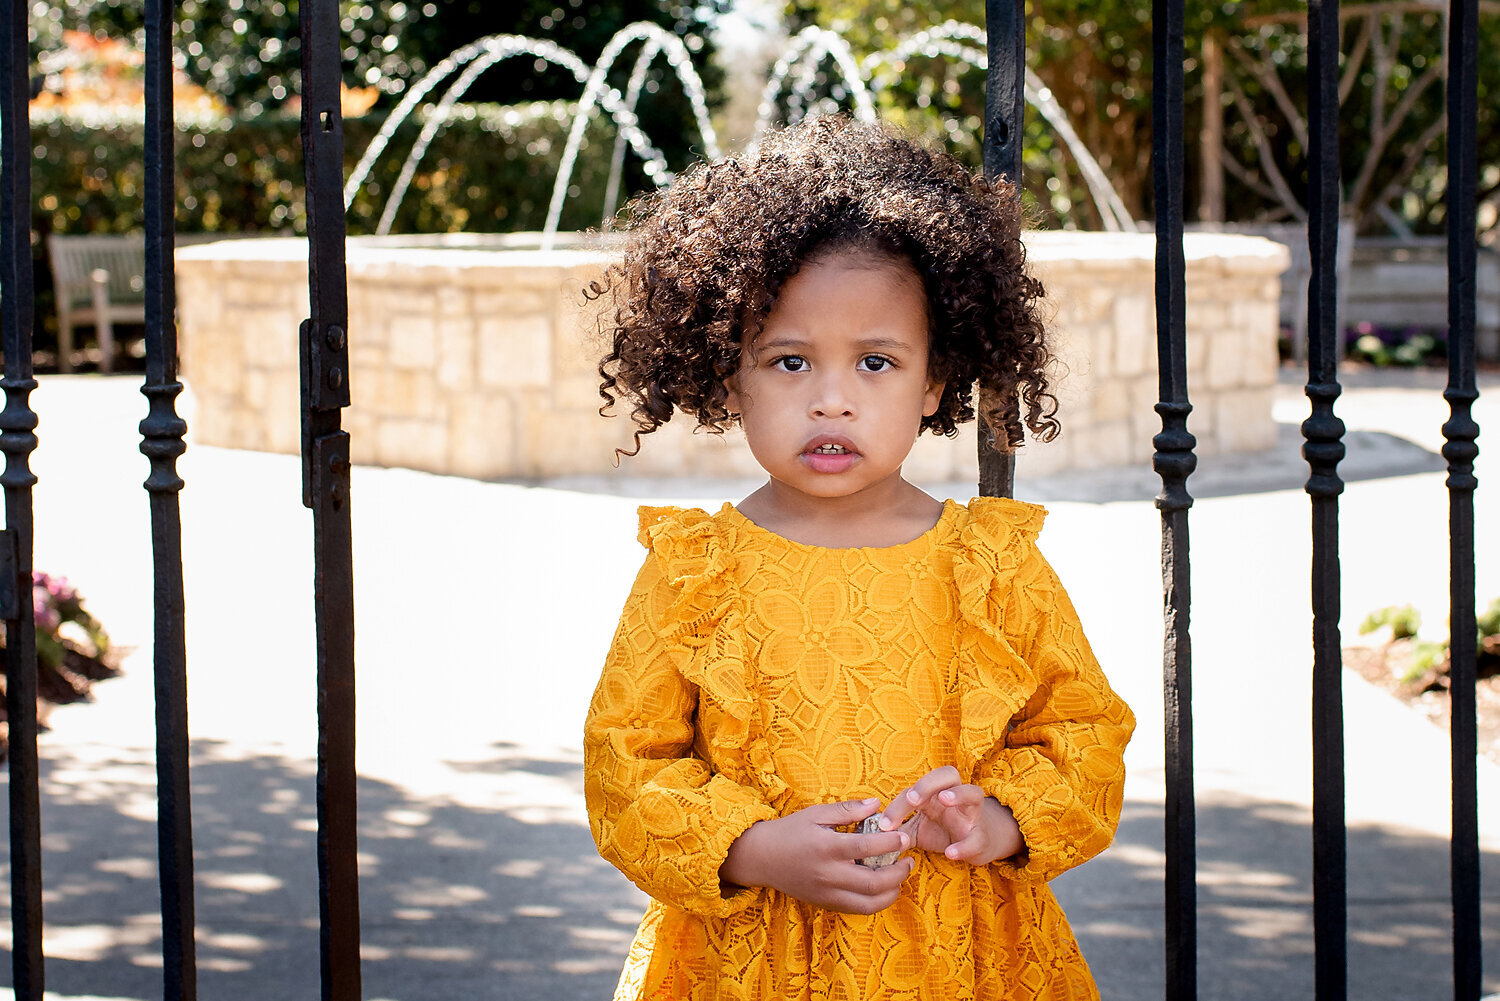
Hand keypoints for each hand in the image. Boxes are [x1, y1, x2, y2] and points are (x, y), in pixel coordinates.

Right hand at [720, 798, 914, 913]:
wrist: (762, 857)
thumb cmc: (790, 831)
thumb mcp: (816, 813)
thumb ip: (847, 810)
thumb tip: (876, 803)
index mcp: (826, 848)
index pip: (866, 848)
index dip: (890, 843)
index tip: (904, 836)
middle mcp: (828, 874)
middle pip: (872, 883)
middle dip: (897, 874)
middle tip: (909, 861)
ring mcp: (827, 893)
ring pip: (868, 903)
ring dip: (891, 893)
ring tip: (900, 877)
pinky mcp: (825, 904)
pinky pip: (857, 909)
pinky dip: (876, 902)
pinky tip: (883, 888)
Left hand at [877, 766, 1024, 866]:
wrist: (977, 843)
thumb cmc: (942, 829)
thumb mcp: (917, 828)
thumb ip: (899, 827)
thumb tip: (872, 833)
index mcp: (936, 793)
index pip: (916, 789)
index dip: (899, 804)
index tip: (885, 824)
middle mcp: (956, 797)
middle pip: (947, 775)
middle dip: (928, 784)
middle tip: (912, 799)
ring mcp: (972, 814)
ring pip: (973, 793)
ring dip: (959, 794)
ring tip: (944, 800)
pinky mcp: (982, 837)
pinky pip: (977, 837)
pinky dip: (965, 845)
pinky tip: (951, 852)